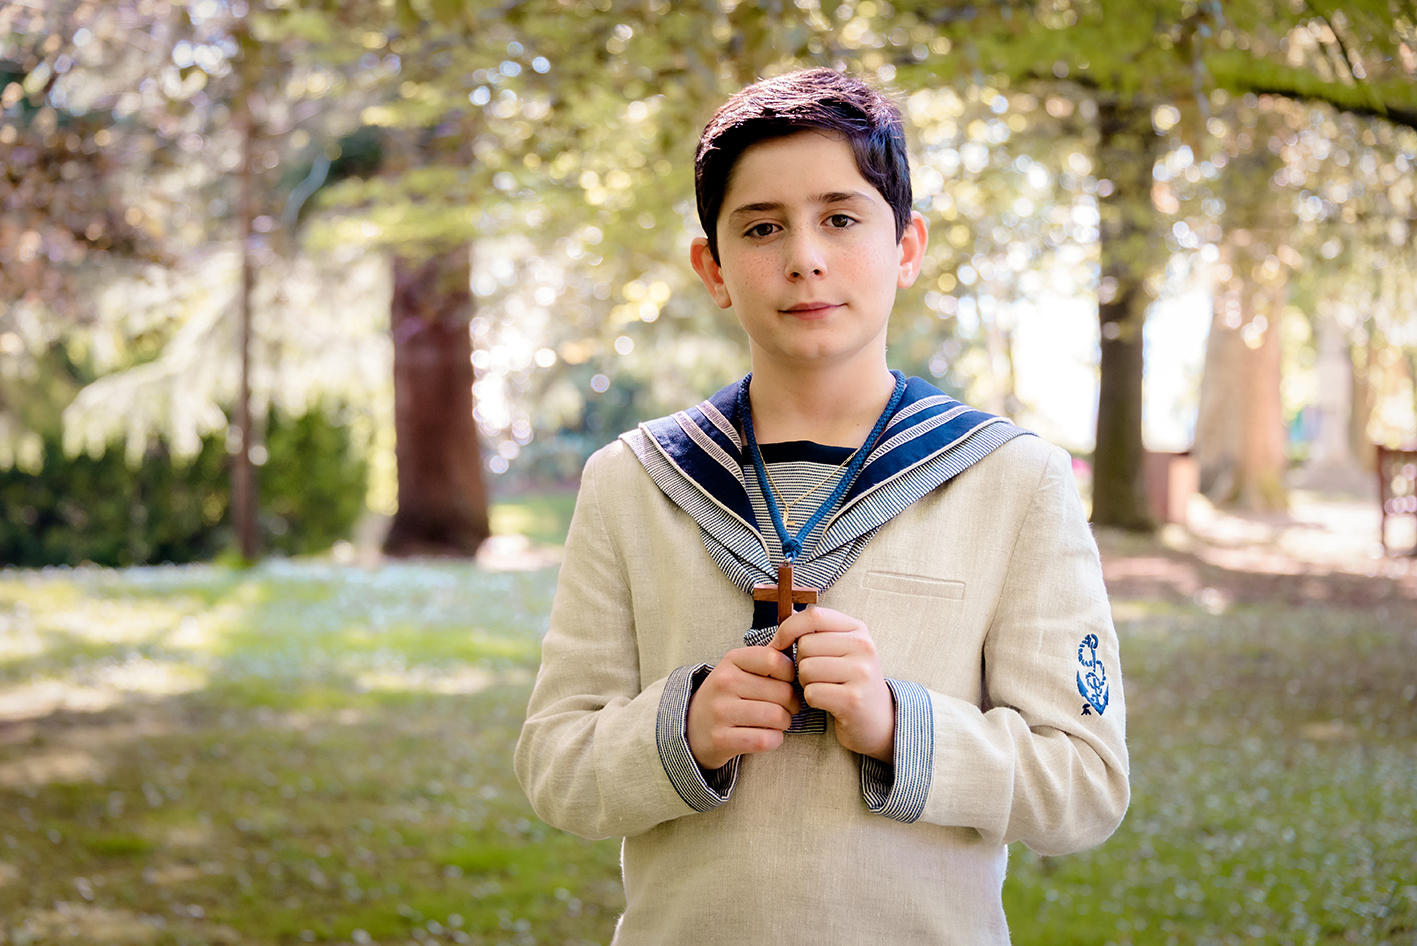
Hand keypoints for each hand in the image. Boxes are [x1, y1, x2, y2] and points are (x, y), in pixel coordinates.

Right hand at [686, 646, 801, 770]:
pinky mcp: (721, 739)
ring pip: (777, 716)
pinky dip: (774, 740)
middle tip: (786, 708)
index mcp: (732, 660)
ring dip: (785, 723)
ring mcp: (720, 711)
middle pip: (783, 692)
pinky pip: (765, 740)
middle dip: (792, 704)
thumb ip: (767, 658)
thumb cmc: (727, 695)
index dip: (790, 674)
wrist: (692, 727)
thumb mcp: (740, 669)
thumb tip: (796, 644)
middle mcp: (724, 682)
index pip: (775, 660)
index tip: (785, 683)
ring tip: (777, 722)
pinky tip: (767, 736)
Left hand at [771, 606, 895, 761]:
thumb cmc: (850, 681)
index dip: (789, 628)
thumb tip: (788, 616)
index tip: (779, 643)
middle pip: (805, 645)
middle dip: (801, 662)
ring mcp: (861, 673)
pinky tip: (827, 701)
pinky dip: (812, 699)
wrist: (879, 719)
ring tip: (823, 687)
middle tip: (817, 674)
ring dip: (806, 682)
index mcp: (858, 629)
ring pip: (806, 669)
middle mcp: (863, 647)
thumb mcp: (842, 648)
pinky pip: (812, 693)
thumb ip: (818, 631)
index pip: (815, 616)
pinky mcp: (853, 700)